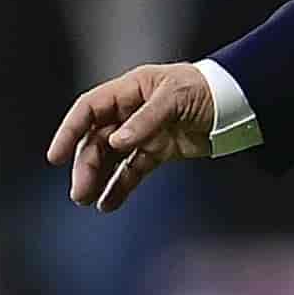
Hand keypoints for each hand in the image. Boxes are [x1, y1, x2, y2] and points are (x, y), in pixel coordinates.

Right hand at [49, 62, 216, 211]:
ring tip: (88, 201)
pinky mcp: (158, 152)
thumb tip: (116, 142)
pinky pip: (132, 171)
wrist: (239, 103)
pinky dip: (119, 187)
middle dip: (85, 166)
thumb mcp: (175, 98)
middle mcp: (130, 112)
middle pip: (96, 140)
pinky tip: (108, 204)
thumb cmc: (206, 90)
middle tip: (79, 193)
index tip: (54, 156)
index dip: (69, 131)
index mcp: (129, 91)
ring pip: (110, 158)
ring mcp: (143, 133)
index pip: (89, 110)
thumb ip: (145, 121)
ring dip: (97, 179)